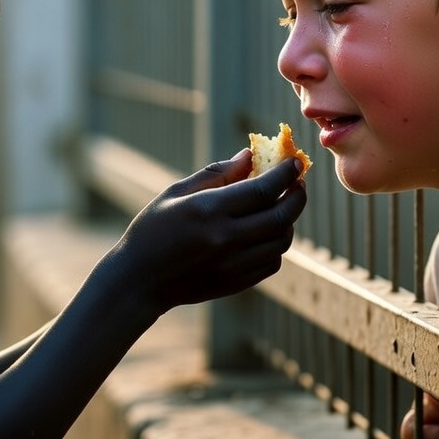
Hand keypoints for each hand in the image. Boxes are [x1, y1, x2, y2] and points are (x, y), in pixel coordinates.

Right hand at [113, 149, 305, 316]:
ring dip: (288, 221)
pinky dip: (276, 245)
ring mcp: (232, 264)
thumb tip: (249, 155)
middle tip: (299, 184)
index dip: (285, 174)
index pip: (262, 189)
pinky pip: (271, 262)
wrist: (139, 280)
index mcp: (208, 210)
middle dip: (297, 196)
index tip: (295, 163)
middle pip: (280, 216)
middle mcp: (225, 238)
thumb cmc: (153, 229)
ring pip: (280, 240)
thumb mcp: (177, 193)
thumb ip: (216, 173)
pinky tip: (267, 233)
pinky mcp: (235, 283)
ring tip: (282, 207)